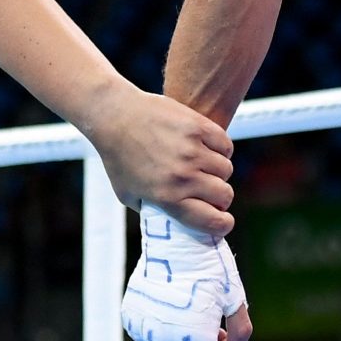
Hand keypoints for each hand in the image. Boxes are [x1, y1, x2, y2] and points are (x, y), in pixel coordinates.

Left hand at [82, 83, 235, 236]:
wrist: (114, 116)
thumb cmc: (118, 157)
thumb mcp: (127, 194)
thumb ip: (151, 210)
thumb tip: (173, 222)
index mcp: (167, 197)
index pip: (212, 221)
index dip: (222, 225)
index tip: (223, 222)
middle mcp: (183, 176)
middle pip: (224, 195)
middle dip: (220, 197)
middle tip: (210, 191)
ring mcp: (192, 150)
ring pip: (226, 170)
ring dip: (218, 171)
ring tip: (204, 166)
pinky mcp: (197, 127)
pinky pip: (225, 145)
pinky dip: (220, 149)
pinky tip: (208, 148)